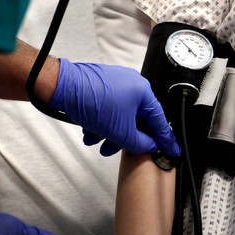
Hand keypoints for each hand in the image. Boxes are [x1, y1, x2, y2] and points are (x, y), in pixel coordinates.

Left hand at [49, 58, 180, 156]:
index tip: (173, 150)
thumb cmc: (91, 100)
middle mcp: (133, 85)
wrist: (61, 86)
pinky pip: (110, 109)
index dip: (165, 139)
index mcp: (144, 92)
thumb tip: (150, 146)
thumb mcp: (121, 131)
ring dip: (110, 132)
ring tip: (97, 142)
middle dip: (125, 138)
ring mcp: (118, 84)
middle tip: (120, 149)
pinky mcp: (103, 86)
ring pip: (122, 116)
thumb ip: (140, 143)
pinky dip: (103, 123)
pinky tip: (90, 132)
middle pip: (138, 119)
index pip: (159, 121)